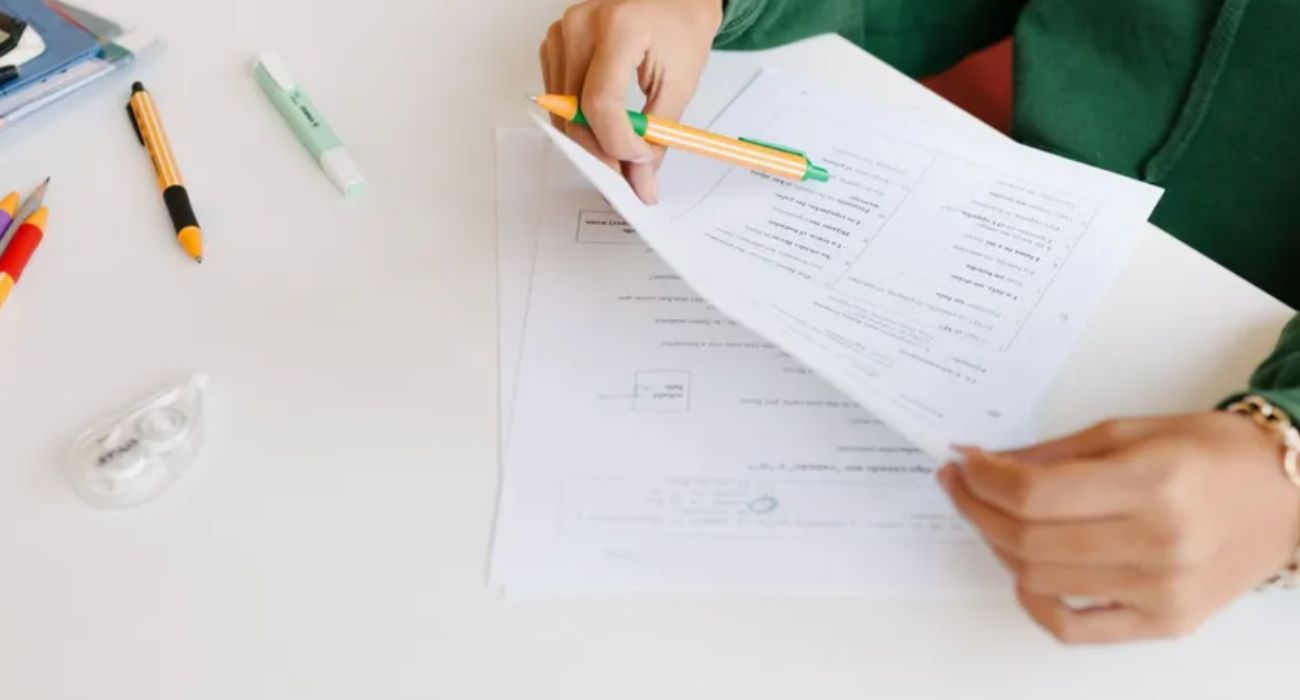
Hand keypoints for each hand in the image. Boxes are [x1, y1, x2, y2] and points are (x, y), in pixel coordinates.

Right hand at [540, 0, 722, 202]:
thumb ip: (657, 133)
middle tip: (627, 179)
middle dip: (602, 153)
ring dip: (589, 142)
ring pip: (562, 112)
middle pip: (576, 111)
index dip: (617, 142)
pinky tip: (603, 128)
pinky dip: (579, 122)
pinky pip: (558, 99)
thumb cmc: (681, 26)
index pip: (601, 101)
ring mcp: (562, 33)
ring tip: (619, 155)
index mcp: (619, 27)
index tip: (639, 161)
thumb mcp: (680, 82)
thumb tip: (641, 179)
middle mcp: (581, 26)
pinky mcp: (554, 44)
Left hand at [938, 413, 1299, 643]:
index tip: (962, 463)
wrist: (1287, 497)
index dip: (982, 479)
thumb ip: (1052, 453)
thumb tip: (985, 463)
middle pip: (1028, 540)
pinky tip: (1025, 572)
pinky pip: (1074, 628)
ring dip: (999, 546)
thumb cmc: (1212, 455)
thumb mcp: (1129, 432)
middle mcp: (1158, 543)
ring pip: (1040, 581)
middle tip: (960, 486)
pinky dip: (1036, 603)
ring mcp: (1161, 591)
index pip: (1033, 494)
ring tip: (992, 518)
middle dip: (977, 509)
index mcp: (1150, 483)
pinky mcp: (1164, 623)